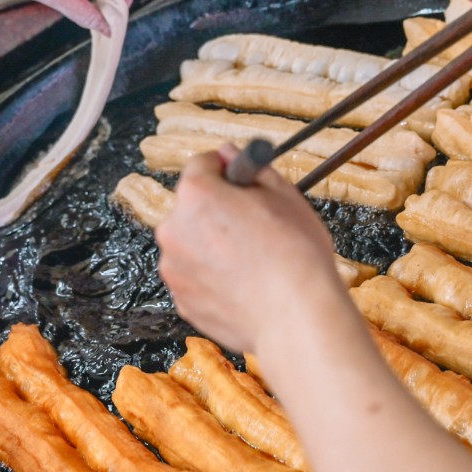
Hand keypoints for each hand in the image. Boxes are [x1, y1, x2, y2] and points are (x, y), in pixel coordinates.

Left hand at [155, 145, 342, 354]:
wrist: (296, 317)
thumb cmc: (295, 256)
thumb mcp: (284, 195)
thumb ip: (252, 169)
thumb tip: (231, 154)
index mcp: (197, 195)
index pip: (201, 164)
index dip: (225, 168)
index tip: (240, 178)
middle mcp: (174, 230)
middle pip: (192, 208)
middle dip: (217, 211)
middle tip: (254, 225)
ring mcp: (175, 270)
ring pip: (192, 246)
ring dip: (213, 247)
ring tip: (252, 262)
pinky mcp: (183, 302)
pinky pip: (196, 279)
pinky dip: (213, 279)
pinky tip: (244, 285)